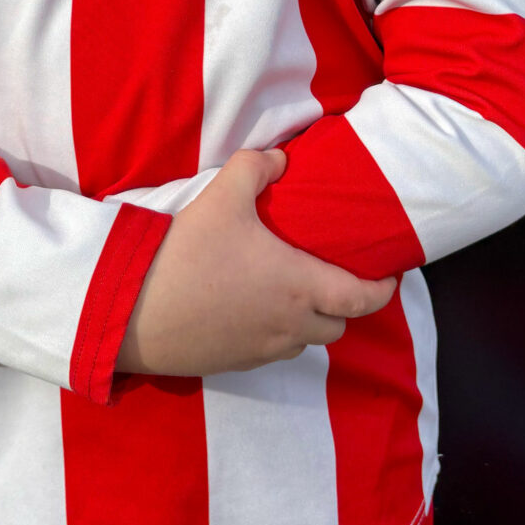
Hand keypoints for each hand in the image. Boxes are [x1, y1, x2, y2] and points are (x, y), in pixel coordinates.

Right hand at [117, 147, 396, 377]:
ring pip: (305, 341)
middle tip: (333, 274)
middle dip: (343, 304)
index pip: (362, 299)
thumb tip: (281, 160)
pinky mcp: (235, 364)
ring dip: (309, 319)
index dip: (382, 289)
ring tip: (292, 289)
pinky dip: (277, 332)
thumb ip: (257, 167)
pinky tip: (251, 305)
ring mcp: (262, 350)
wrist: (135, 309)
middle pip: (338, 325)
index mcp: (299, 286)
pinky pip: (272, 350)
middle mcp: (290, 325)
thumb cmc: (187, 253)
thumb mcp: (222, 195)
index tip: (389, 275)